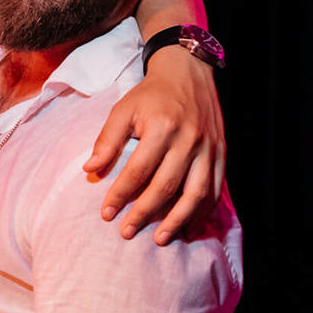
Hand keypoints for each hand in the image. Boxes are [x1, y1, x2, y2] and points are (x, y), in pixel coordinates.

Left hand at [84, 46, 224, 243]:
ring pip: (196, 193)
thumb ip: (107, 140)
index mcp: (162, 127)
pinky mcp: (221, 153)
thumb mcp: (123, 109)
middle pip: (166, 185)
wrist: (188, 73)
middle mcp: (188, 139)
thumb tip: (90, 170)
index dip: (120, 195)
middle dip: (145, 213)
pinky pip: (216, 189)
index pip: (138, 170)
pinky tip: (189, 228)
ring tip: (160, 239)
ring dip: (178, 220)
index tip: (106, 214)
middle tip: (127, 233)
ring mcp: (209, 148)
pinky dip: (203, 212)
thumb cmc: (150, 95)